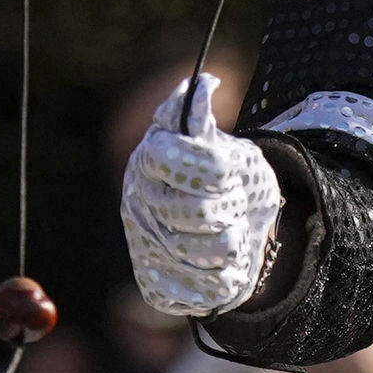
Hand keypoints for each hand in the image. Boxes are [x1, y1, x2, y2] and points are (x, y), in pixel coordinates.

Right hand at [122, 72, 284, 316]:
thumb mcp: (225, 146)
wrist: (231, 230)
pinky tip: (222, 265)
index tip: (227, 173)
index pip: (179, 159)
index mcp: (148, 161)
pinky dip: (229, 277)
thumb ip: (205, 121)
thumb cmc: (226, 181)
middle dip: (231, 208)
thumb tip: (201, 84)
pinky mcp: (156, 286)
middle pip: (201, 213)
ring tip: (228, 232)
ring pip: (213, 250)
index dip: (214, 170)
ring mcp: (144, 247)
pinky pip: (209, 288)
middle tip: (232, 204)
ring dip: (235, 242)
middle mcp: (137, 204)